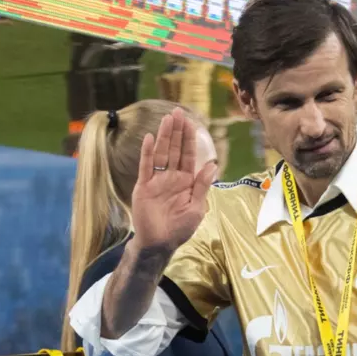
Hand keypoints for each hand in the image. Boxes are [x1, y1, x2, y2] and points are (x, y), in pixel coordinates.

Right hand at [131, 108, 217, 251]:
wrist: (160, 244)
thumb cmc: (180, 228)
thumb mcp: (197, 207)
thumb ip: (202, 185)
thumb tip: (212, 163)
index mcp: (186, 181)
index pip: (188, 155)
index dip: (189, 139)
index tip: (191, 122)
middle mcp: (171, 177)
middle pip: (174, 149)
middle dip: (177, 131)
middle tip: (178, 112)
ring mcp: (156, 181)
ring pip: (161, 154)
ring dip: (163, 136)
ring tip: (167, 119)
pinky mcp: (144, 187)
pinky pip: (146, 167)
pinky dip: (147, 152)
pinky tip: (149, 138)